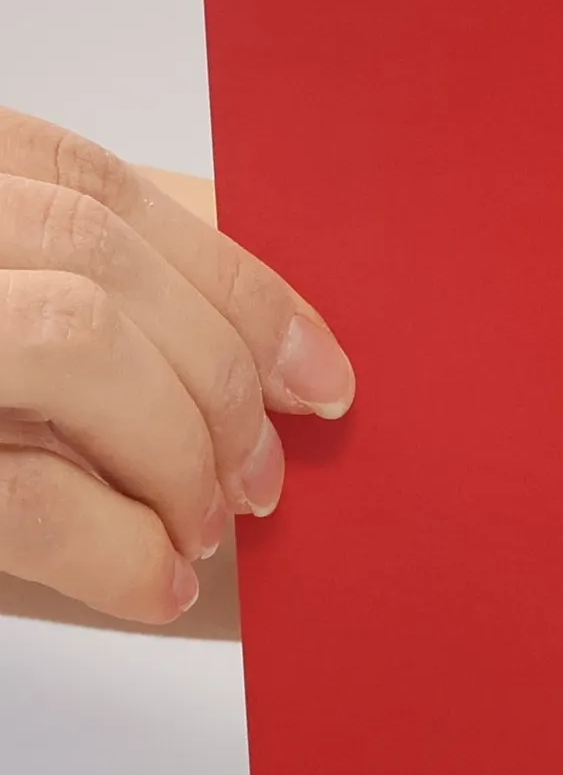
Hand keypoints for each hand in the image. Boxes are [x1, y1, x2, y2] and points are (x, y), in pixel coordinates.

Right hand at [0, 107, 353, 624]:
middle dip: (220, 377)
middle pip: (100, 263)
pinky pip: (21, 497)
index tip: (319, 369)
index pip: (98, 190)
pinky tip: (153, 584)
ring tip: (203, 526)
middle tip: (266, 474)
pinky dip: (118, 548)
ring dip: (176, 450)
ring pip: (75, 344)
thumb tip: (246, 303)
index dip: (234, 282)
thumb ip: (64, 272)